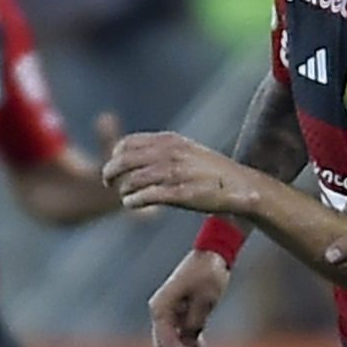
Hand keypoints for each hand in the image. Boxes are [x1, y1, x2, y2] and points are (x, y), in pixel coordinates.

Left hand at [102, 131, 253, 214]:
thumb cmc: (209, 171)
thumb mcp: (185, 150)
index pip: (128, 144)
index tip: (115, 165)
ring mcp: (175, 174)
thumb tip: (133, 152)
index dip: (115, 156)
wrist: (239, 186)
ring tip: (125, 196)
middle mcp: (170, 154)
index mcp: (170, 141)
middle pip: (124, 161)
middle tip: (108, 183)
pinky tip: (132, 204)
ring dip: (123, 190)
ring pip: (132, 180)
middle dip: (111, 172)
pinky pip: (146, 197)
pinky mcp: (180, 194)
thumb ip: (161, 149)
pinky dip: (133, 201)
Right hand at [147, 250, 228, 346]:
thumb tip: (188, 340)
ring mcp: (173, 317)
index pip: (165, 342)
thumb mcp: (205, 298)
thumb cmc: (208, 272)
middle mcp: (162, 315)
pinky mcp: (187, 318)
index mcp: (160, 308)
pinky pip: (190, 342)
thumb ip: (194, 322)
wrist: (214, 253)